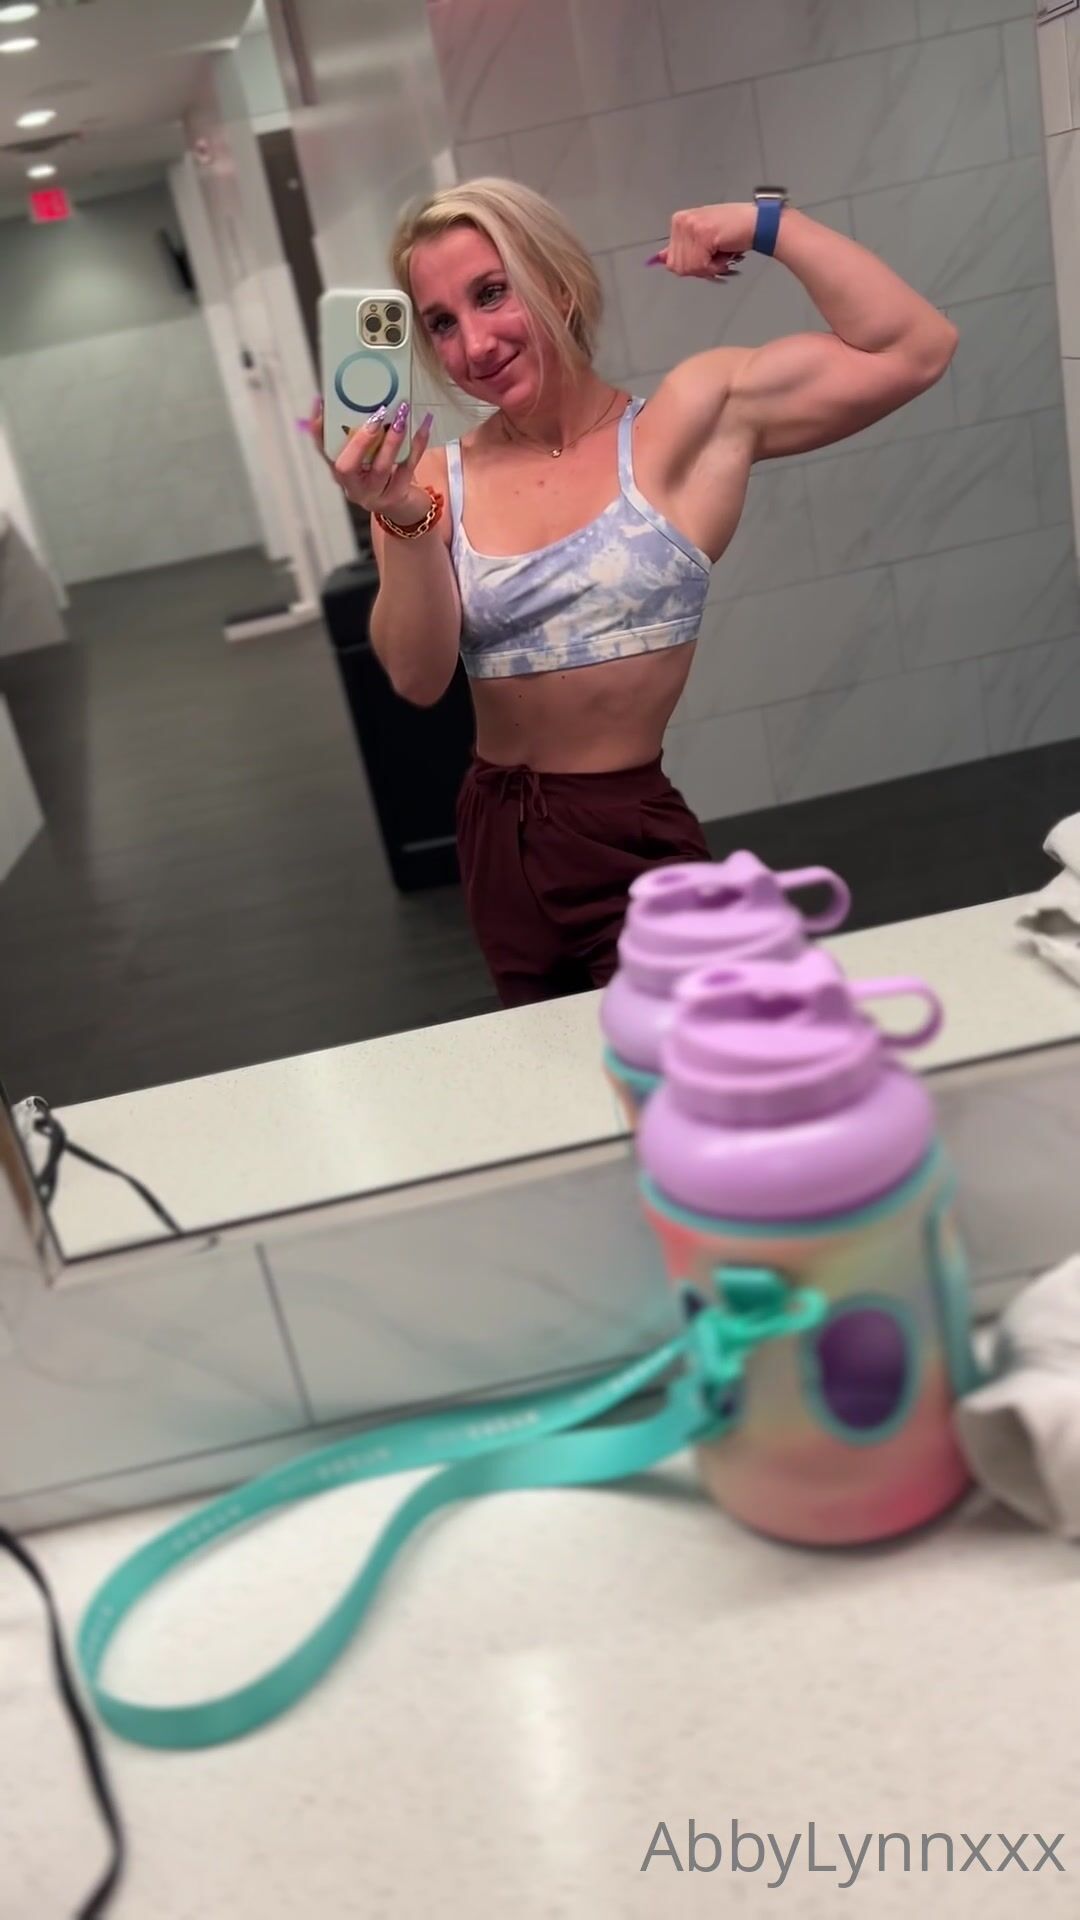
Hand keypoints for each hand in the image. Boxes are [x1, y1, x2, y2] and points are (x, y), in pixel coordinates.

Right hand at [308, 398, 434, 520]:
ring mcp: (374, 494)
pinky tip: (424, 424)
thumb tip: (367, 397)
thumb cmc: (381, 475)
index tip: (320, 402)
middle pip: (346, 466)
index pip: (322, 449)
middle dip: (360, 439)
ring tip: (401, 415)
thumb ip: (360, 435)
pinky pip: (407, 467)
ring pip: (380, 468)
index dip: (317, 429)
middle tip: (376, 414)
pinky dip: (417, 444)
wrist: (403, 507)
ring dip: (391, 440)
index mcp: (339, 471)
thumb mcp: (367, 458)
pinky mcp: (397, 495)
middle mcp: (352, 486)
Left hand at [648, 203, 755, 281]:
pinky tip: (723, 253)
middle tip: (715, 255)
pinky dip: (715, 266)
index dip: (691, 266)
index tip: (706, 256)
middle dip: (699, 268)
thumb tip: (661, 259)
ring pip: (689, 267)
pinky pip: (701, 265)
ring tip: (720, 252)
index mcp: (678, 220)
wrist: (756, 223)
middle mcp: (682, 221)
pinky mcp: (702, 234)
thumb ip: (682, 248)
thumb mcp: (701, 238)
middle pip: (678, 266)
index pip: (671, 260)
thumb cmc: (734, 230)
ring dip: (708, 267)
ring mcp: (691, 226)